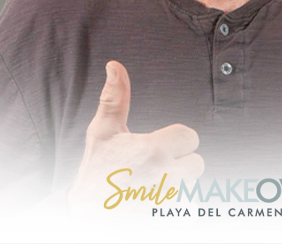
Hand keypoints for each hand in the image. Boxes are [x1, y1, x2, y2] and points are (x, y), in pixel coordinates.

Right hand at [67, 61, 203, 215]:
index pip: (190, 137)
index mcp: (152, 150)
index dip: (177, 138)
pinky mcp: (164, 215)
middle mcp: (164, 177)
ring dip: (176, 181)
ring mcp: (166, 201)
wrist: (83, 215)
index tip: (160, 142)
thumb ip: (115, 98)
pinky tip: (150, 198)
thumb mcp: (102, 131)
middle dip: (180, 161)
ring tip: (149, 181)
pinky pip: (181, 204)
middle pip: (197, 163)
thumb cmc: (94, 169)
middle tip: (156, 162)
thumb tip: (115, 65)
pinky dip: (170, 201)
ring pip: (189, 184)